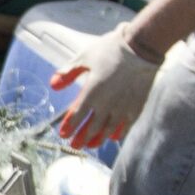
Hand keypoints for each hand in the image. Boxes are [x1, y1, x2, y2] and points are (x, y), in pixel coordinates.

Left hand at [49, 23, 158, 148]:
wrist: (141, 49)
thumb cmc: (109, 50)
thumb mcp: (84, 58)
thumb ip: (68, 73)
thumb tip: (53, 85)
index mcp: (92, 92)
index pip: (78, 114)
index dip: (70, 126)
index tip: (63, 134)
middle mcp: (108, 104)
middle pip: (92, 126)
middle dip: (81, 136)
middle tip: (74, 145)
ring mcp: (124, 107)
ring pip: (109, 129)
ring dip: (98, 138)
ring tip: (91, 145)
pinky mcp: (137, 106)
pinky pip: (126, 125)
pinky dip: (118, 132)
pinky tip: (113, 137)